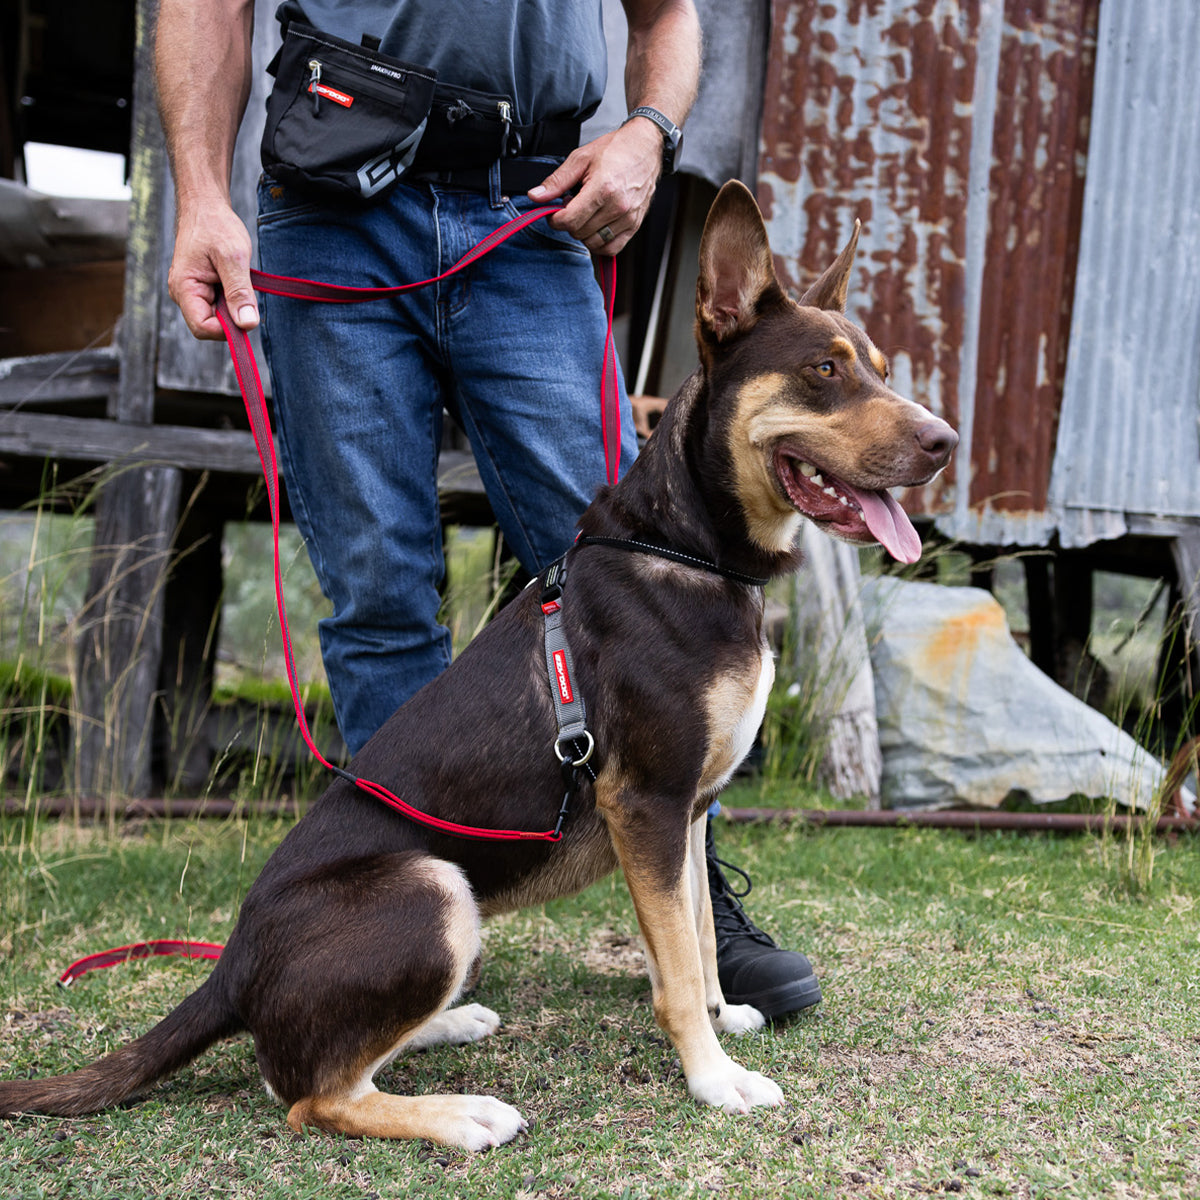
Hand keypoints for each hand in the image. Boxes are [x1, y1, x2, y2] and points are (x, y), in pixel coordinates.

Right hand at [166, 199, 258, 339]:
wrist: (205, 206)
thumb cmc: (216, 226)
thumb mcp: (233, 258)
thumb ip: (239, 292)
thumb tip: (248, 324)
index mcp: (184, 288)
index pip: (203, 328)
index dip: (227, 329)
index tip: (247, 314)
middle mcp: (183, 294)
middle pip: (211, 325)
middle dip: (232, 315)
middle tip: (244, 288)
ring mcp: (191, 292)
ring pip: (218, 316)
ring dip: (234, 304)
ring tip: (237, 277)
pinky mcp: (201, 288)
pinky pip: (220, 305)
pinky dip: (233, 297)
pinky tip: (234, 278)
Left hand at [527, 116, 663, 255]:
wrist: (646, 147)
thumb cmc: (615, 149)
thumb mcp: (580, 158)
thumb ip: (556, 181)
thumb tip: (535, 197)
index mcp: (603, 188)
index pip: (569, 220)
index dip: (555, 219)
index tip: (554, 211)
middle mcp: (618, 207)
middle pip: (579, 233)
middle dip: (570, 222)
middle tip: (573, 206)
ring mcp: (628, 218)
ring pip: (594, 243)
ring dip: (584, 233)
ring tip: (587, 213)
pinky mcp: (635, 225)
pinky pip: (612, 248)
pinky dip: (600, 243)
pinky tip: (596, 226)